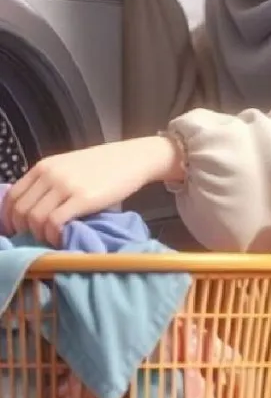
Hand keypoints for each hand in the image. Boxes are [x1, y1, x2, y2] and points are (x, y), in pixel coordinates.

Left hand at [1, 135, 182, 246]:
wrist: (131, 158)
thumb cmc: (102, 166)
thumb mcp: (68, 167)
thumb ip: (49, 182)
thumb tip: (32, 211)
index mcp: (44, 166)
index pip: (13, 195)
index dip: (9, 218)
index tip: (17, 230)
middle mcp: (50, 174)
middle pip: (21, 210)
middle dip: (24, 230)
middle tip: (35, 239)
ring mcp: (65, 185)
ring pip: (35, 218)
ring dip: (40, 235)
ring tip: (52, 239)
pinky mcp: (82, 198)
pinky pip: (54, 223)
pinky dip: (54, 236)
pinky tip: (62, 239)